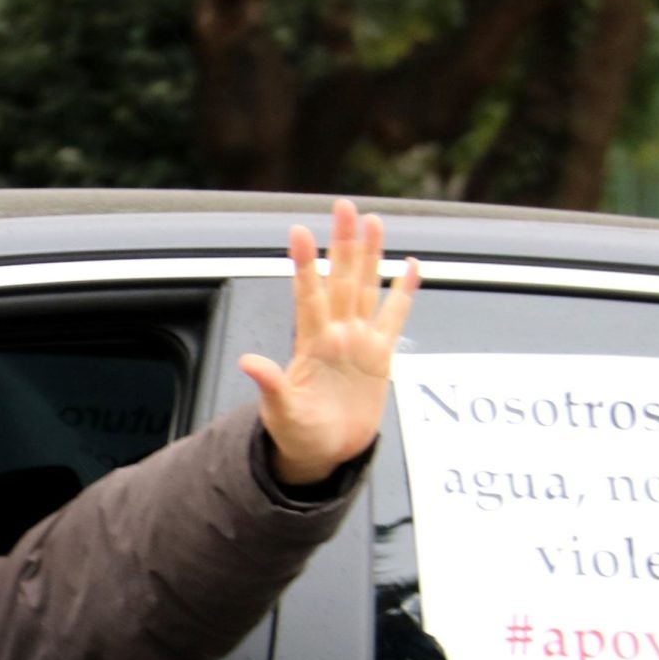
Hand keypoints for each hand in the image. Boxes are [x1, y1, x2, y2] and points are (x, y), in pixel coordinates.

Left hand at [239, 199, 419, 485]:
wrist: (323, 452)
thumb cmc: (297, 433)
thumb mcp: (281, 411)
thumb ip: (269, 385)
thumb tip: (248, 362)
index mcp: (311, 345)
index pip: (307, 296)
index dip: (303, 265)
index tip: (297, 231)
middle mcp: (335, 335)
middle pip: (341, 280)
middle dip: (343, 243)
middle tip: (344, 206)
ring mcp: (358, 342)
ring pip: (366, 289)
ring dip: (370, 256)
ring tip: (374, 221)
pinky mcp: (380, 356)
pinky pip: (394, 318)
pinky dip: (403, 293)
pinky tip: (410, 266)